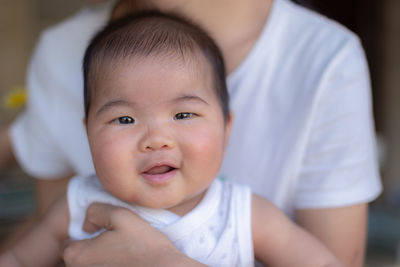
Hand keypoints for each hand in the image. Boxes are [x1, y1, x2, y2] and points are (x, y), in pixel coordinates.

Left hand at [62, 203, 204, 266]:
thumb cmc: (143, 244)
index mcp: (77, 256)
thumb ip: (96, 210)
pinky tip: (127, 262)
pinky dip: (111, 264)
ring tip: (123, 252)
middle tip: (116, 241)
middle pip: (79, 256)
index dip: (85, 234)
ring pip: (92, 264)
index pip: (67, 243)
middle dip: (92, 247)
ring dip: (102, 257)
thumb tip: (87, 223)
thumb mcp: (121, 215)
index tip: (104, 232)